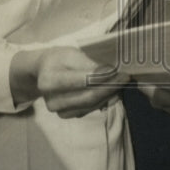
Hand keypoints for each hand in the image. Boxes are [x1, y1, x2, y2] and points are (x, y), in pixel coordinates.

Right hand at [12, 46, 129, 117]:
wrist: (43, 72)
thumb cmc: (59, 59)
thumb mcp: (72, 53)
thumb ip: (89, 64)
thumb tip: (109, 72)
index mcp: (50, 80)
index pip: (82, 81)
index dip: (103, 77)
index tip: (119, 71)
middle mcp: (52, 100)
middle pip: (88, 96)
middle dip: (110, 87)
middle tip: (126, 78)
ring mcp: (58, 111)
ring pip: (91, 105)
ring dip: (109, 94)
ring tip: (122, 83)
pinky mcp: (65, 115)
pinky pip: (89, 109)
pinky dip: (103, 100)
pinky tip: (112, 91)